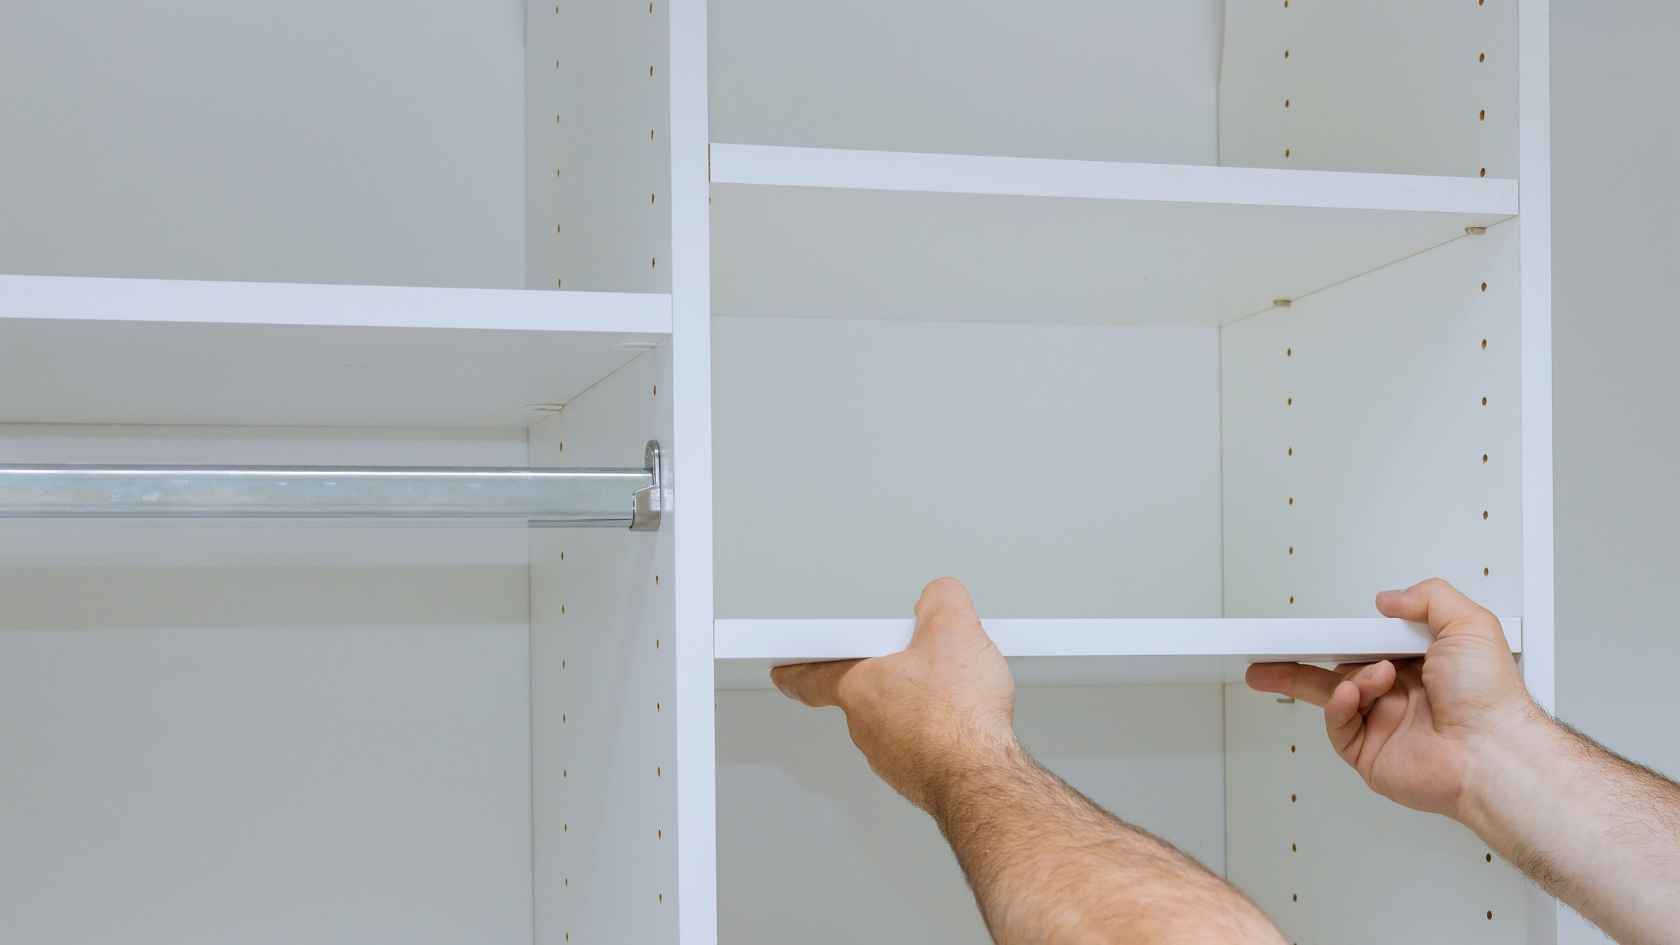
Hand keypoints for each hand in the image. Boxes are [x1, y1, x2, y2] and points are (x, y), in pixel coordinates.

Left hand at [769, 577, 1017, 811]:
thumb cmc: (959, 718)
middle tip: (919, 661)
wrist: (983, 778)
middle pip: (867, 693)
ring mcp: (892, 758)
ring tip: (955, 693)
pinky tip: (966, 722)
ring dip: (920, 707)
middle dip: (891, 676)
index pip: (813, 677)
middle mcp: (867, 728)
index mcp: (860, 689)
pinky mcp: (920, 777)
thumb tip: (941, 595)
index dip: (797, 671)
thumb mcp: (954, 630)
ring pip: (897, 722)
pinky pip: (924, 746)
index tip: (784, 673)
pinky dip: (941, 734)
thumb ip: (941, 600)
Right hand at [1245, 578, 1540, 821]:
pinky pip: (1337, 725)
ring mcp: (1383, 724)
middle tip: (1272, 650)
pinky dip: (1337, 706)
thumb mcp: (1471, 625)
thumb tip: (1391, 598)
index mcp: (1422, 663)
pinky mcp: (1369, 752)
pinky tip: (1351, 695)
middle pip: (1338, 669)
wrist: (1492, 753)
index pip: (1368, 642)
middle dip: (1301, 659)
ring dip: (1335, 680)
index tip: (1314, 626)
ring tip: (1354, 678)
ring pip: (1331, 696)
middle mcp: (1401, 694)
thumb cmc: (1492, 700)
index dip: (1341, 633)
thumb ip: (1429, 598)